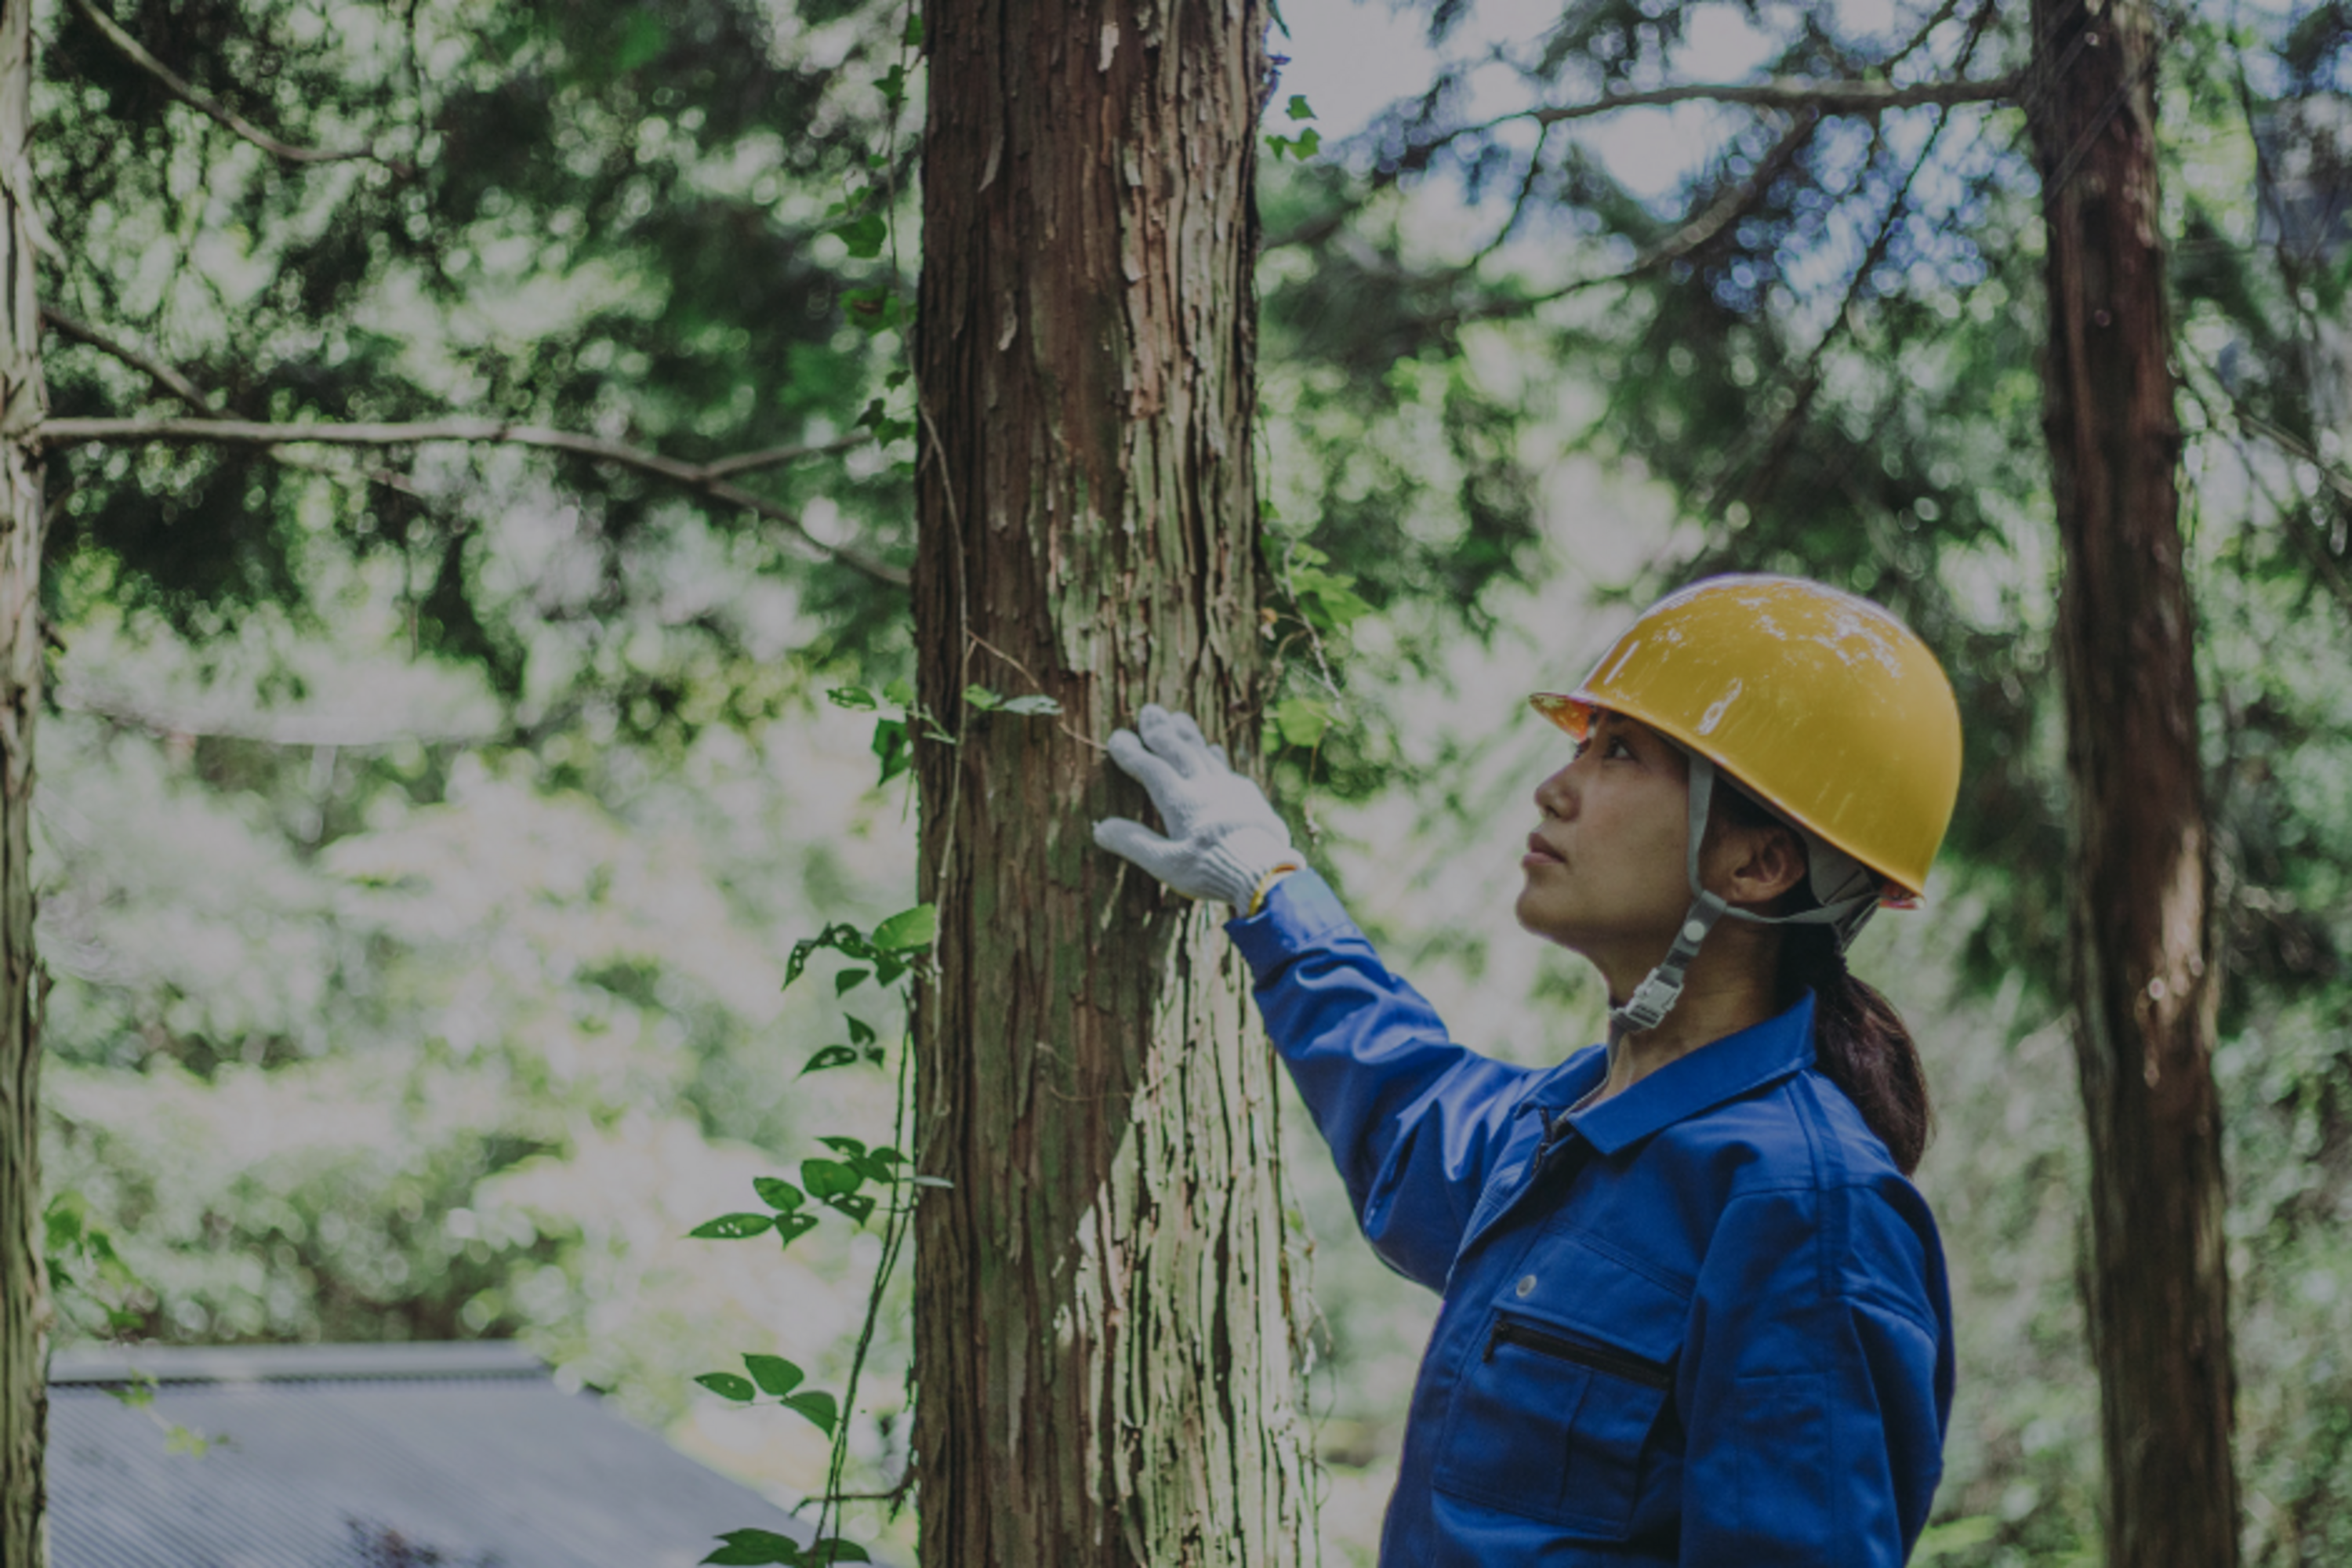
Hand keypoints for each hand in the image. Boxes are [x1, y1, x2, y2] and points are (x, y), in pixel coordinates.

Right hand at [1093, 705, 1297, 906]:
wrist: (1266, 872)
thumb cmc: (1212, 870)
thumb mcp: (1166, 864)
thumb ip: (1134, 843)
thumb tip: (1100, 828)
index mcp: (1181, 802)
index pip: (1151, 769)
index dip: (1133, 752)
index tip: (1118, 737)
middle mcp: (1205, 788)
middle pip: (1179, 752)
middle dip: (1161, 731)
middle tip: (1150, 711)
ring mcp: (1230, 789)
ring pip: (1204, 754)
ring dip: (1189, 735)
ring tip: (1178, 718)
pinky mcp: (1250, 797)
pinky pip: (1227, 768)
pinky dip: (1216, 756)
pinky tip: (1214, 751)